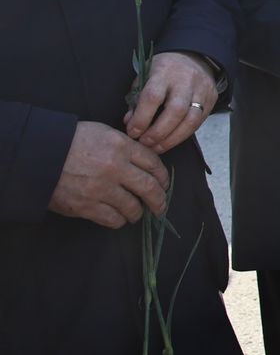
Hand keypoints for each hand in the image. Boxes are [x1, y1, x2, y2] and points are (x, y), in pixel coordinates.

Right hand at [48, 121, 169, 228]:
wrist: (40, 155)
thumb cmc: (72, 140)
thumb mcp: (104, 133)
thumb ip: (125, 146)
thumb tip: (143, 161)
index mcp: (122, 147)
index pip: (154, 164)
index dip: (163, 177)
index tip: (164, 184)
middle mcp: (115, 168)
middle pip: (149, 188)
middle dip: (159, 200)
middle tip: (161, 206)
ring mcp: (101, 189)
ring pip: (132, 207)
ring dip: (138, 212)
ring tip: (137, 213)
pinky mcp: (86, 206)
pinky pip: (112, 219)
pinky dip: (119, 220)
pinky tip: (119, 218)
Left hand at [124, 52, 216, 153]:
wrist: (193, 58)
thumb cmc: (163, 71)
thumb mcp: (145, 77)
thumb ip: (136, 100)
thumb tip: (130, 123)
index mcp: (164, 71)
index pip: (153, 97)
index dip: (142, 118)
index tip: (133, 132)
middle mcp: (186, 79)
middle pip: (175, 111)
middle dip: (158, 132)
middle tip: (145, 143)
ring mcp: (202, 89)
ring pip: (191, 120)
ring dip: (173, 139)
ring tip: (158, 148)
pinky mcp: (212, 99)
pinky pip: (199, 122)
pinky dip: (183, 135)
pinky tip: (170, 141)